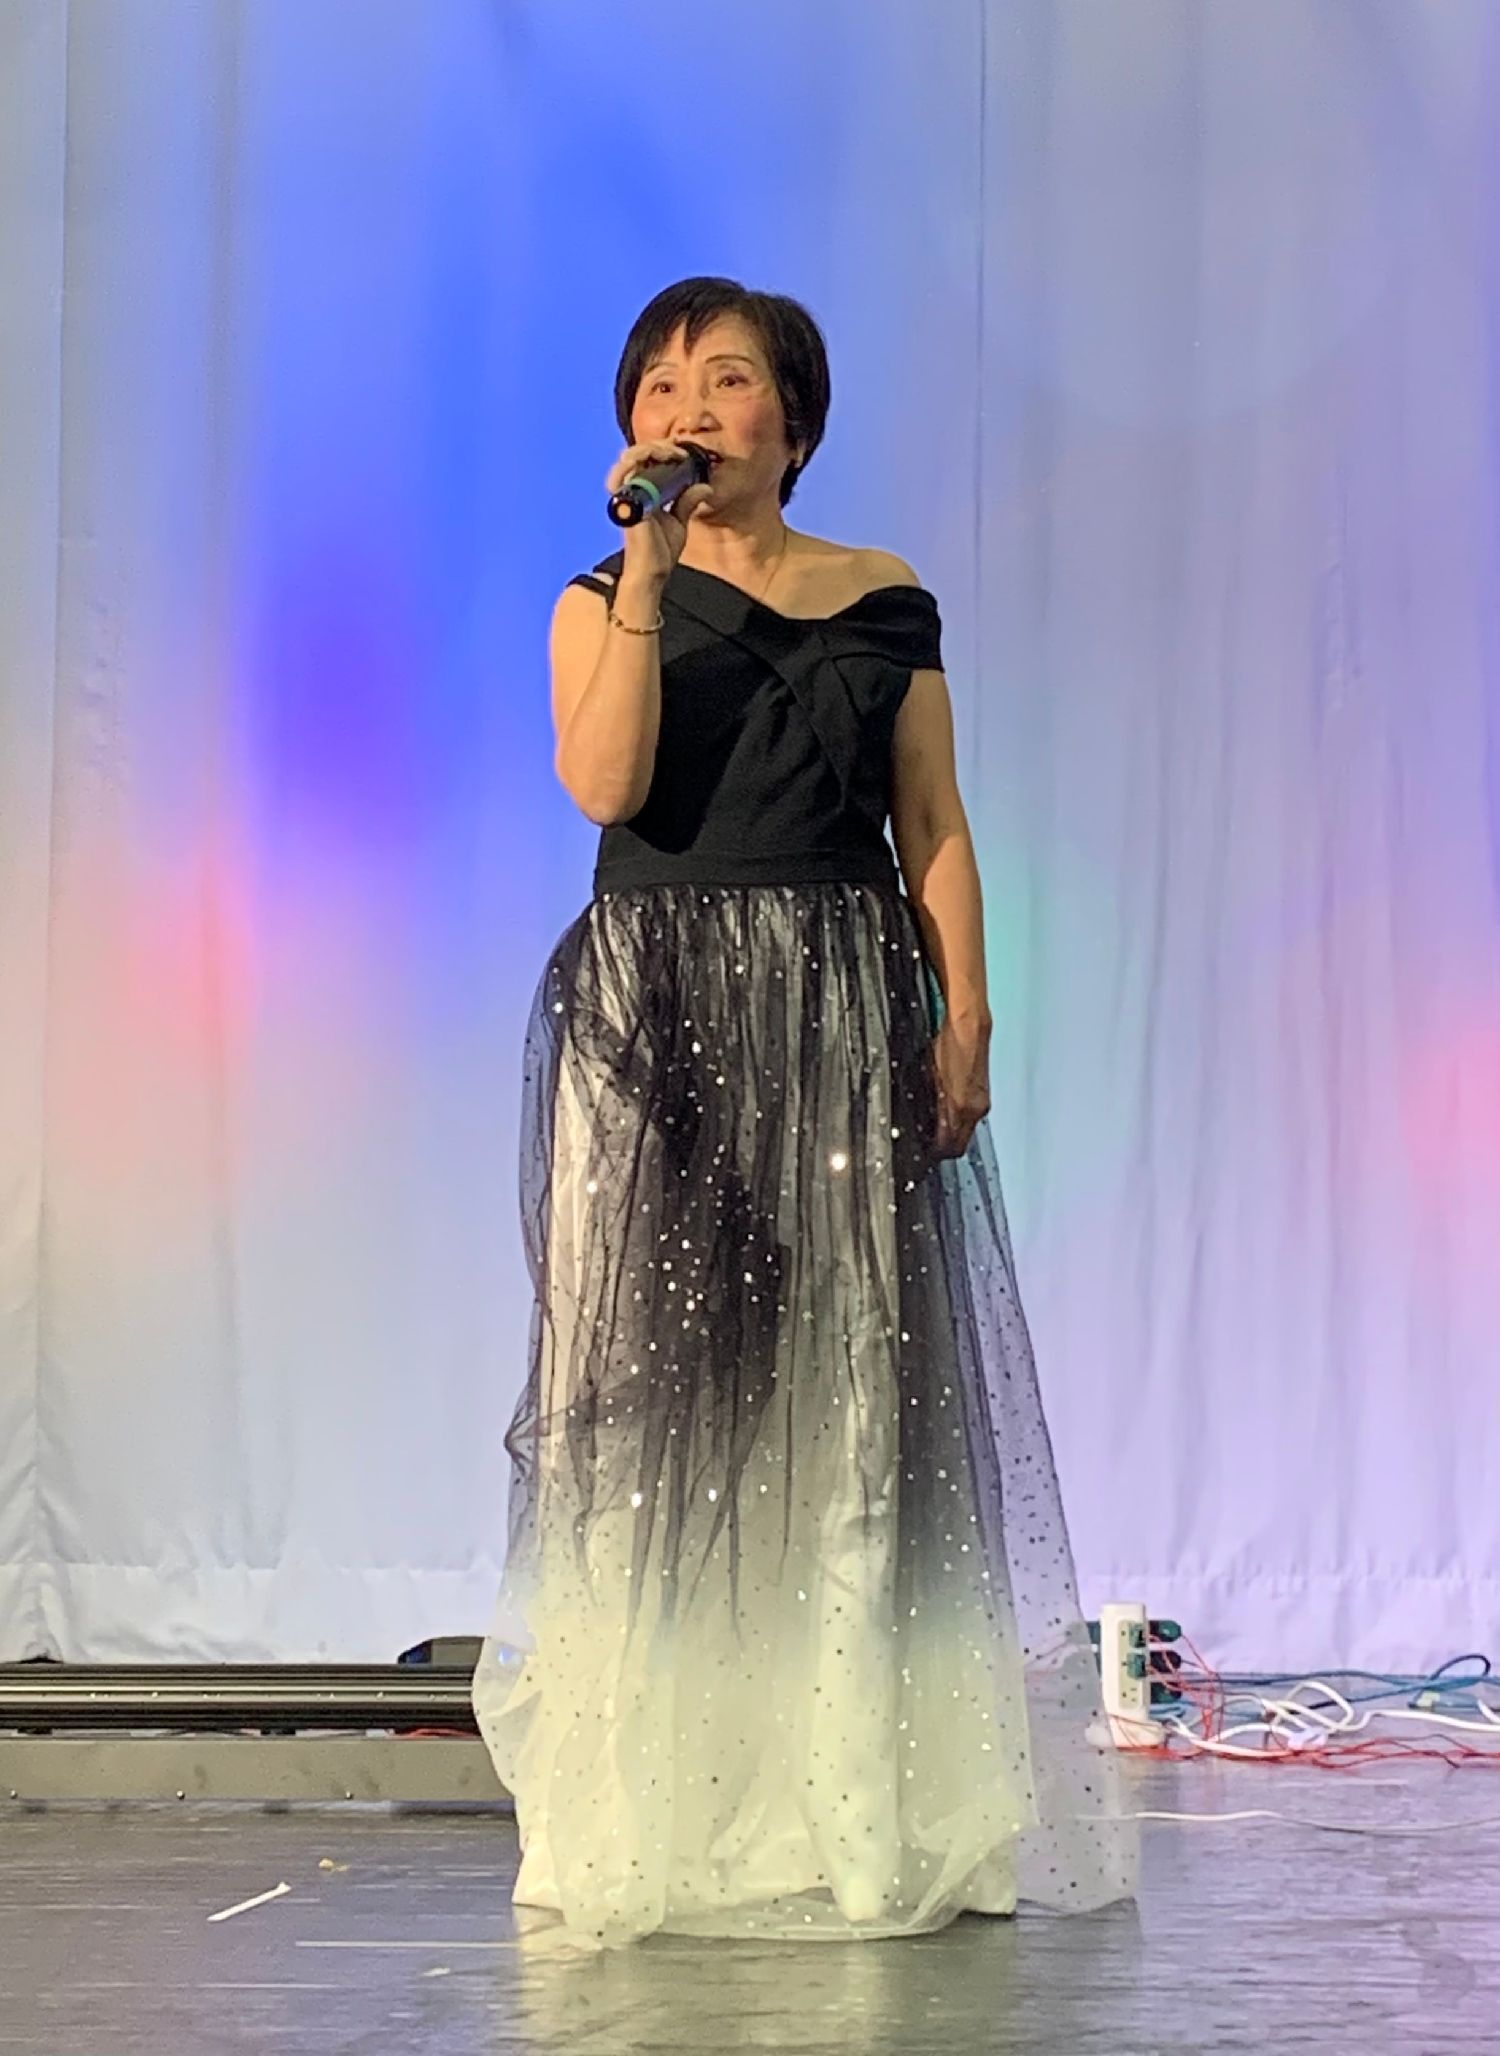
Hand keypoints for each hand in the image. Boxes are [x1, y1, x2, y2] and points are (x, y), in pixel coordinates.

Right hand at [605, 441, 714, 587]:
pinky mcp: (627, 500)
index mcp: (644, 495)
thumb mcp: (680, 521)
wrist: (654, 571)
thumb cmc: (660, 552)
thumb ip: (687, 502)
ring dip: (652, 449)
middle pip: (639, 455)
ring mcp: (628, 495)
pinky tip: (662, 457)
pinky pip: (626, 470)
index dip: (665, 453)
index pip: (648, 463)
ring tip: (671, 454)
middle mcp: (633, 492)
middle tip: (681, 454)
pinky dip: (641, 458)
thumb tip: (706, 488)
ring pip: (631, 456)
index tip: (685, 457)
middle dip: (661, 448)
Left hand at [930, 1016, 991, 1160]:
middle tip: (929, 1143)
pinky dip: (959, 1117)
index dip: (938, 1152)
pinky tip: (947, 1108)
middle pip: (961, 1142)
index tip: (927, 1152)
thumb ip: (934, 1107)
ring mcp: (982, 1100)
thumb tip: (933, 1126)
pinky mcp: (983, 1091)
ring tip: (935, 1126)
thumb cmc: (950, 1045)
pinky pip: (971, 1114)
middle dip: (946, 1145)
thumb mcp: (932, 1077)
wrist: (969, 1026)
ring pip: (967, 1129)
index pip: (953, 1146)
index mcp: (963, 1108)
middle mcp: (976, 1108)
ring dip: (953, 1131)